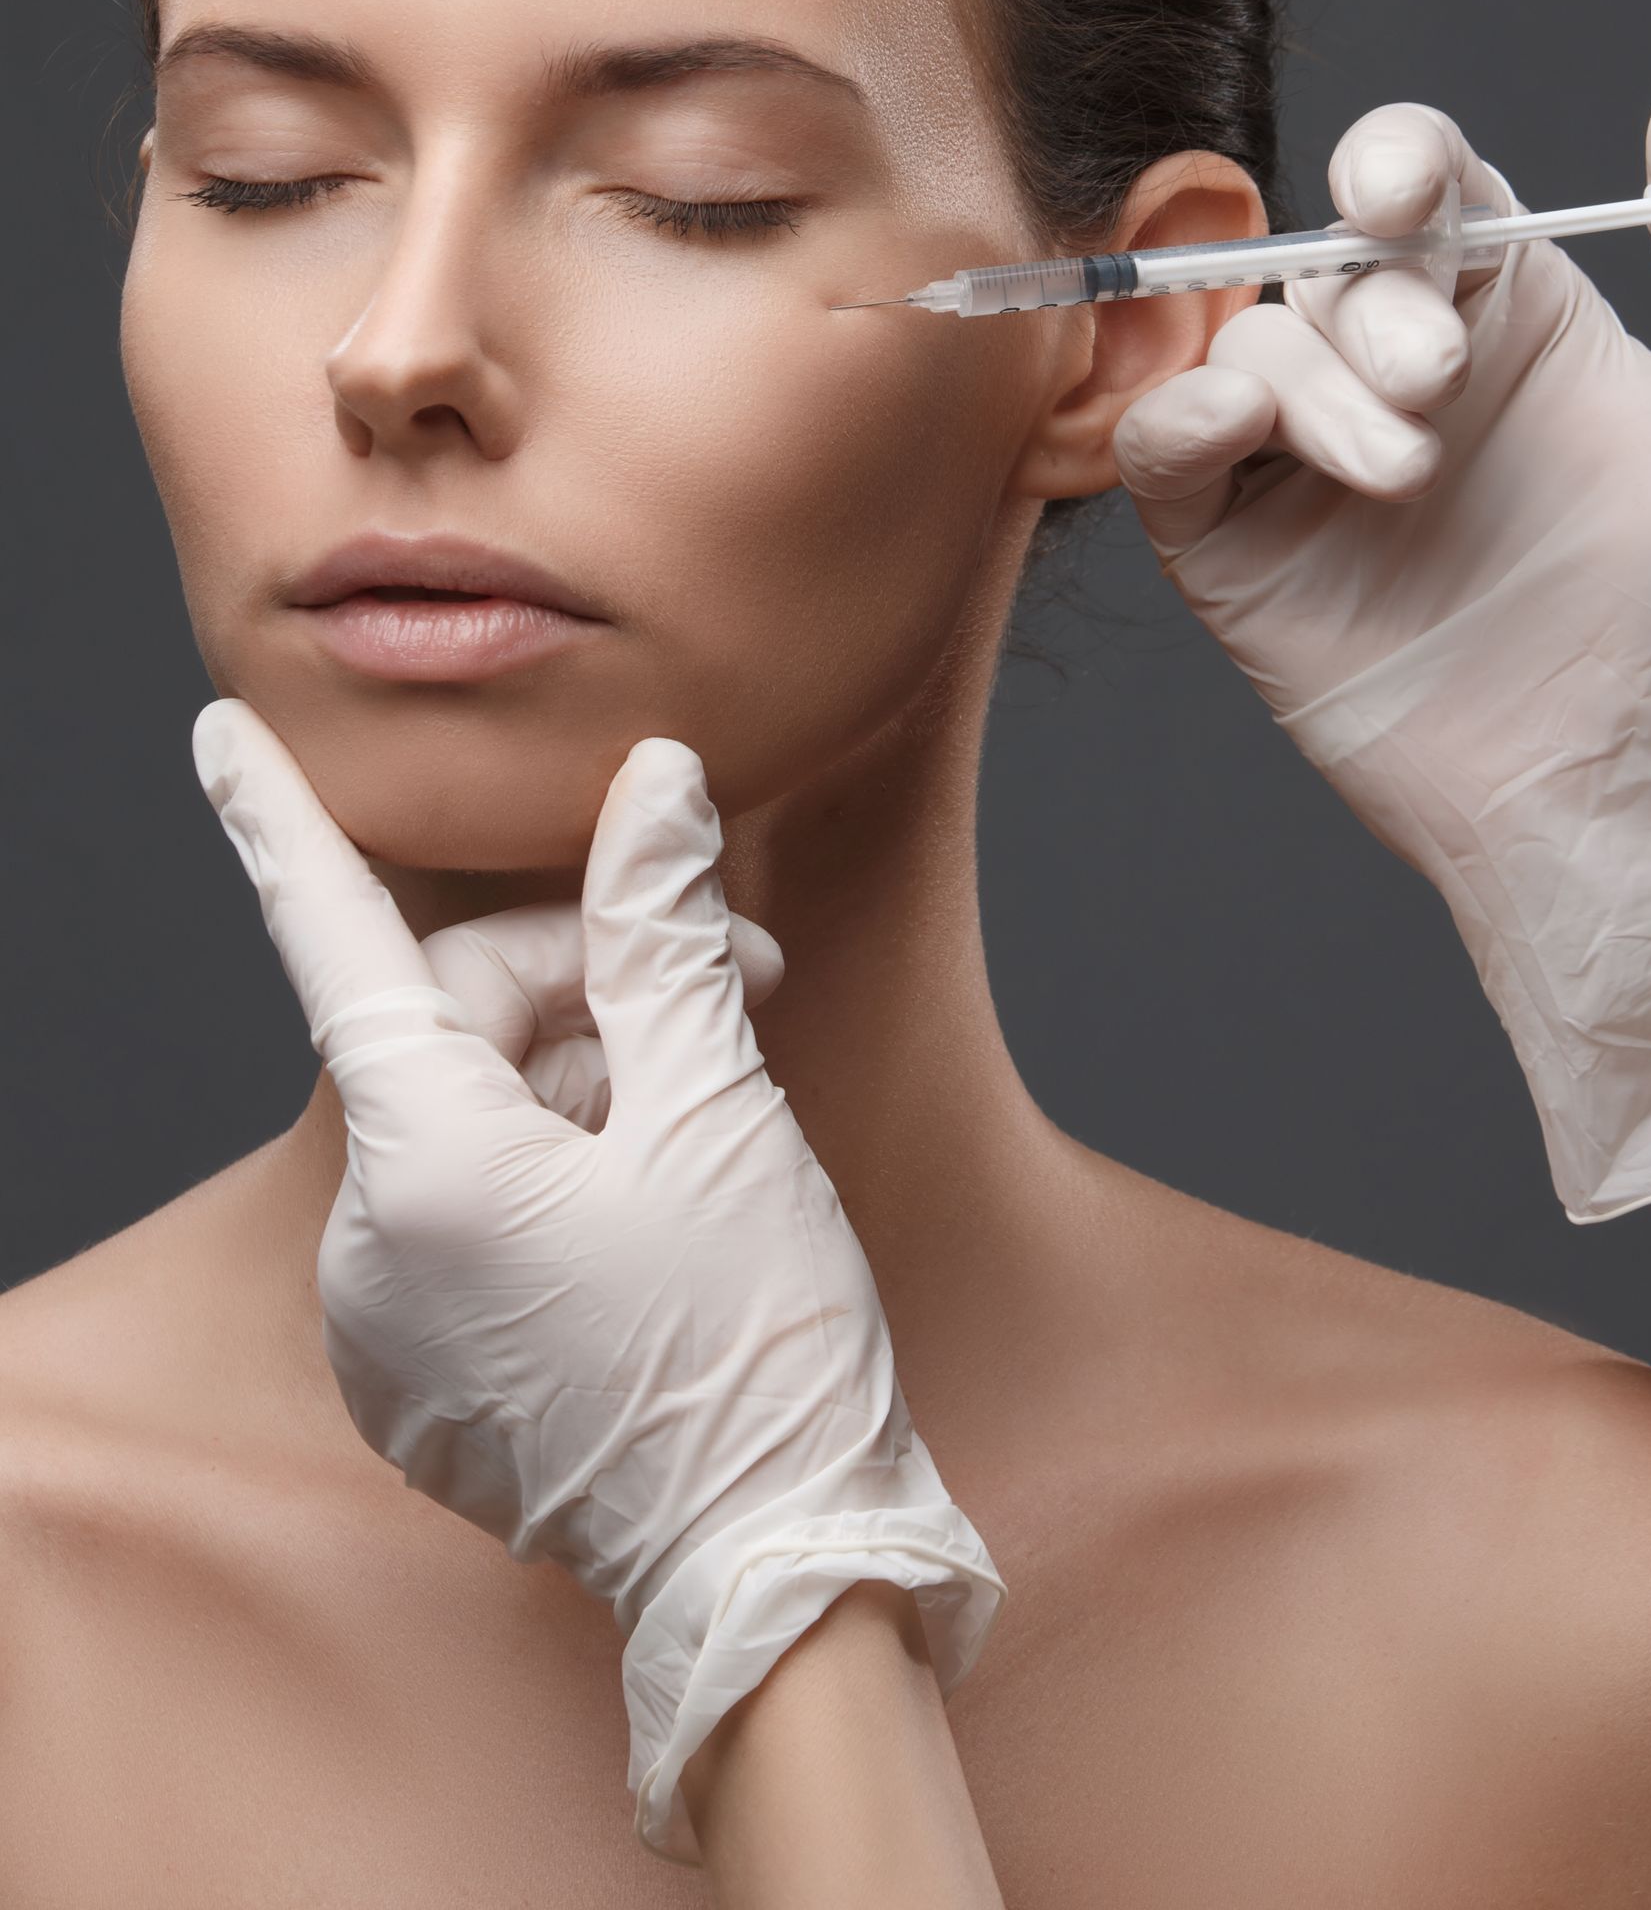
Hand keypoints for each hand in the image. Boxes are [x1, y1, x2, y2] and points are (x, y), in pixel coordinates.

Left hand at [192, 707, 1003, 1860]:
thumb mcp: (723, 1114)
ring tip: (707, 1106)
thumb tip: (655, 783)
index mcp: (428, 1173)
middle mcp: (370, 1252)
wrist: (775, 1573)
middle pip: (453, 1024)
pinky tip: (654, 1193)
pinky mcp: (415, 1376)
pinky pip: (461, 1210)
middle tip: (734, 984)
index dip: (280, 827)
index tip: (218, 734)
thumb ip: (663, 935)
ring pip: (466, 1114)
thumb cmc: (756, 1347)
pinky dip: (551, 1166)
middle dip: (586, 980)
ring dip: (583, 1073)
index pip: (341, 949)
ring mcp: (384, 1325)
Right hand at [1114, 75, 1650, 1218]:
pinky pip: (1166, 445)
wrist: (1621, 779)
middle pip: (1328, 262)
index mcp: (1505, 316)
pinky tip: (1241, 434)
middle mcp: (1396, 372)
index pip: (1417, 184)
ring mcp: (1306, 459)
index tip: (1404, 193)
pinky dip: (1182, 417)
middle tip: (1443, 396)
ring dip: (1318, 389)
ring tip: (1405, 480)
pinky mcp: (1234, 549)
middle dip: (1378, 311)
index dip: (1393, 163)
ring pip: (1253, 344)